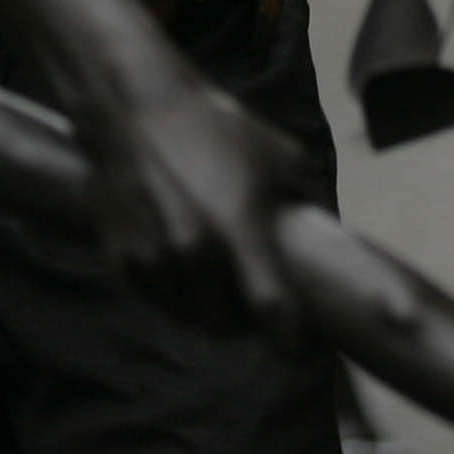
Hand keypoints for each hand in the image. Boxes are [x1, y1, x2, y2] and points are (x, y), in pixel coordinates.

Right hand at [83, 76, 309, 344]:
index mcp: (238, 227)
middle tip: (253, 311)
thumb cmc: (212, 126)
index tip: (303, 348)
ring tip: (217, 293)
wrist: (134, 106)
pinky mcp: (122, 257)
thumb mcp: (277, 153)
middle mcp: (194, 251)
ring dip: (205, 315)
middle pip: (226, 326)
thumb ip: (306, 198)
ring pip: (187, 319)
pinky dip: (171, 299)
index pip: (272, 310)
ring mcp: (154, 258)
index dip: (292, 341)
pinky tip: (182, 276)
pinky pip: (154, 301)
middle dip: (245, 327)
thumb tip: (332, 234)